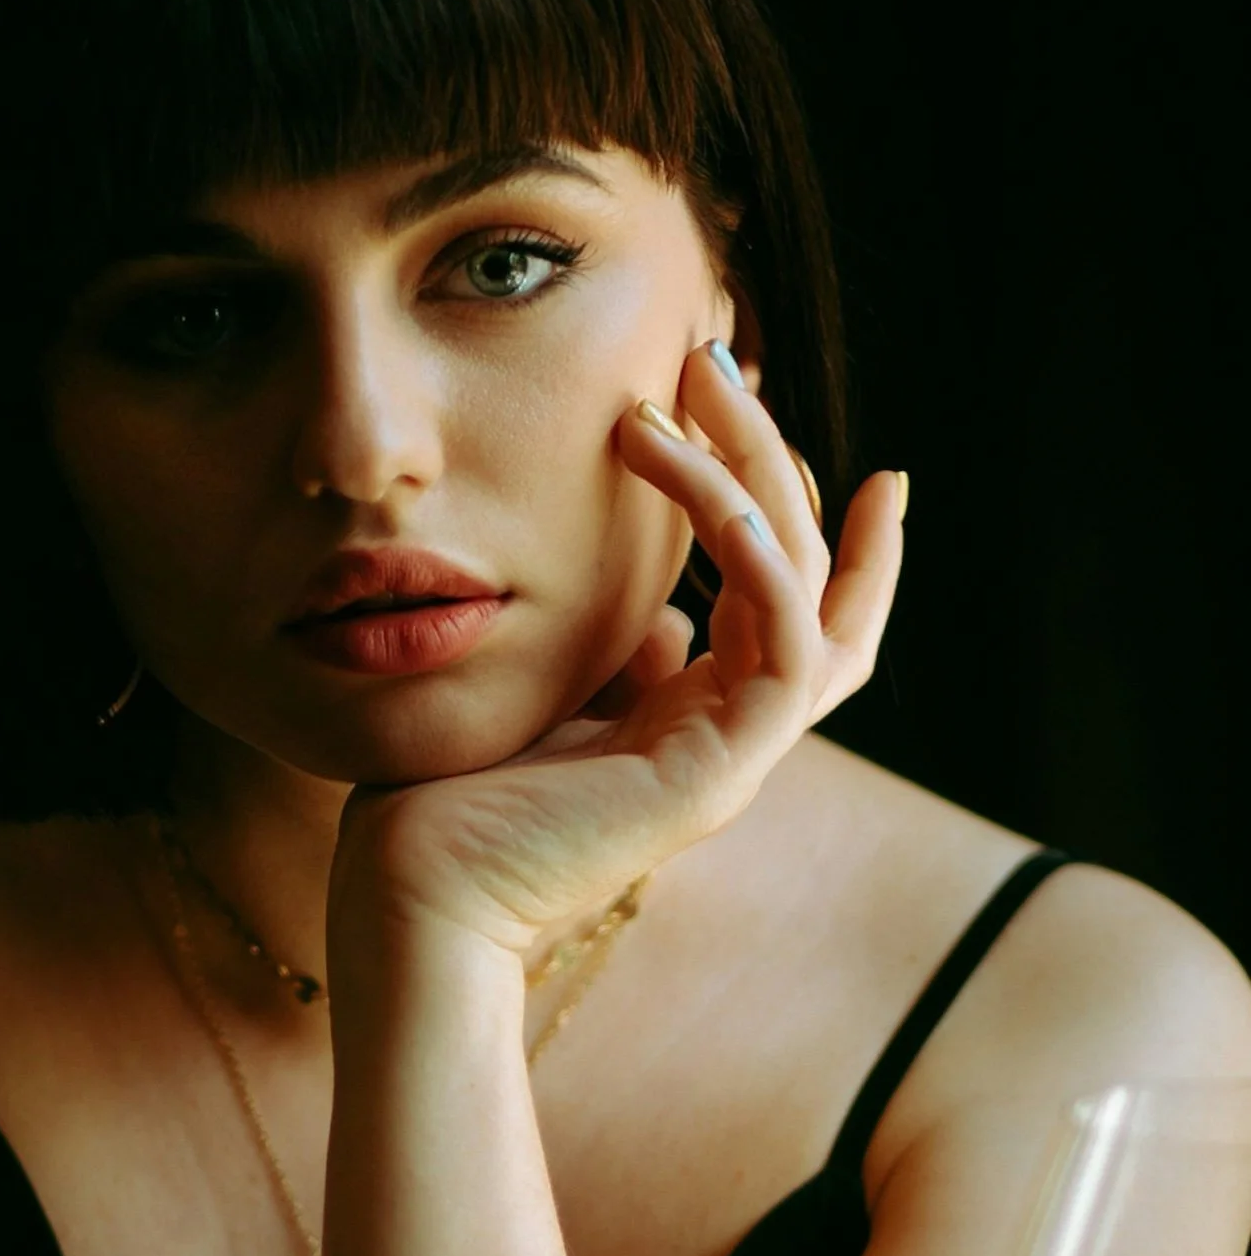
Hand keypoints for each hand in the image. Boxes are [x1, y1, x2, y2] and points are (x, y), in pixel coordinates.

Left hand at [332, 339, 905, 958]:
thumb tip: (656, 620)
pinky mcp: (719, 771)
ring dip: (760, 469)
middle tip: (716, 354)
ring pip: (804, 587)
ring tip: (701, 378)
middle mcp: (728, 736)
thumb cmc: (444, 808)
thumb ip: (607, 660)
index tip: (844, 448)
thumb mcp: (543, 701)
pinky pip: (781, 635)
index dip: (829, 535)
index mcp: (692, 724)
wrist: (411, 901)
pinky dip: (757, 546)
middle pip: (808, 576)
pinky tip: (702, 471)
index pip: (798, 616)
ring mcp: (733, 756)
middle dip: (773, 453)